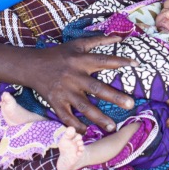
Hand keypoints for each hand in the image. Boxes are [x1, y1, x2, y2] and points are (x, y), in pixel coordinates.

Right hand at [21, 35, 136, 134]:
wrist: (32, 66)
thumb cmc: (59, 54)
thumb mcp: (78, 44)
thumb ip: (99, 40)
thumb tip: (120, 37)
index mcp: (81, 61)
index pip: (104, 60)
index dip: (120, 61)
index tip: (136, 64)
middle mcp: (74, 76)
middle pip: (97, 88)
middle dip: (115, 97)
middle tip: (131, 105)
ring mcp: (65, 91)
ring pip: (84, 107)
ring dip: (99, 118)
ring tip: (113, 127)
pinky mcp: (56, 102)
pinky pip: (66, 117)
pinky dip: (75, 125)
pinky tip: (86, 132)